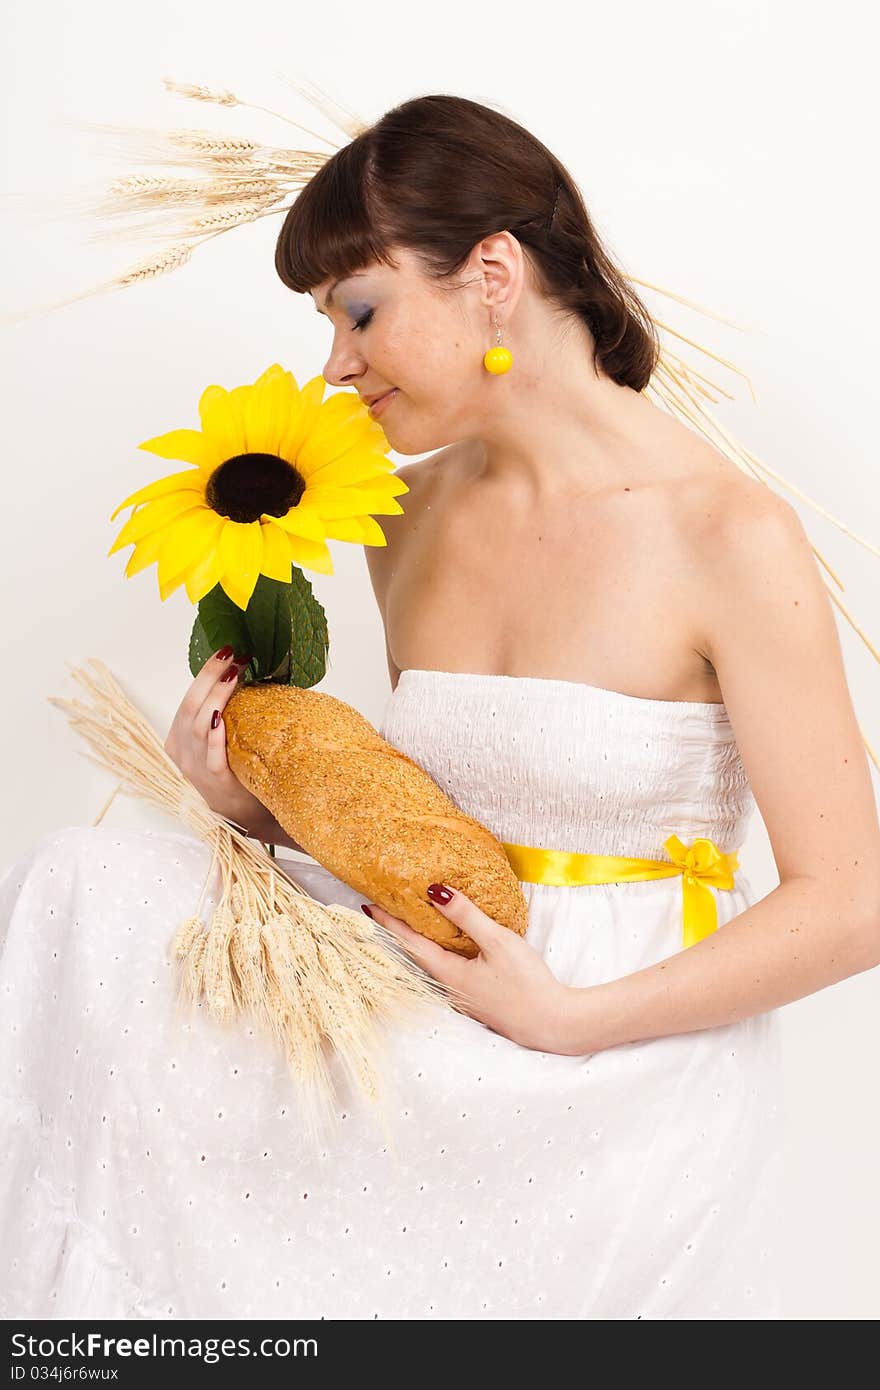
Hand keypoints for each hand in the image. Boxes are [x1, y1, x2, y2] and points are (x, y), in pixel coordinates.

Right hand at [163, 646, 261, 824]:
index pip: (188, 700)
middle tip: (233, 656)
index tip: (226, 652)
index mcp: (178, 739)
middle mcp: (181, 752)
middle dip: (210, 677)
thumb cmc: (231, 774)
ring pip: (200, 726)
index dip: (206, 674)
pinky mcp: (215, 782)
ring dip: (217, 697)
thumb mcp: (213, 744)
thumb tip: (238, 674)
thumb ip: (216, 716)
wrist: (243, 816)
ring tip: (234, 675)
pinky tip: (222, 719)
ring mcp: (195, 768)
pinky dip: (215, 736)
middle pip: (191, 706)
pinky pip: (212, 756)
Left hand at [364, 884, 576, 1053]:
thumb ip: (466, 916)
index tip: (368, 905)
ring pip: (434, 965)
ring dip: (421, 943)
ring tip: (412, 923)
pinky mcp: (479, 1000)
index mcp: (449, 974)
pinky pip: (451, 972)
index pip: (410, 943)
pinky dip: (442, 954)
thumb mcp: (498, 942)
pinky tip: (450, 946)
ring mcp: (464, 998)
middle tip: (386, 909)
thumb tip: (435, 891)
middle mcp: (451, 988)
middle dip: (401, 932)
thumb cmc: (528, 984)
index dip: (389, 923)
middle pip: (417, 955)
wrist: (555, 1024)